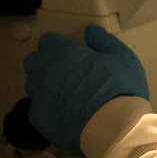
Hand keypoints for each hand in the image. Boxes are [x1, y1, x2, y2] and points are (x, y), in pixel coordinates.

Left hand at [23, 25, 148, 154]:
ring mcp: (39, 95)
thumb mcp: (123, 58)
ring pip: (33, 85)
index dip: (58, 45)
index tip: (68, 51)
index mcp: (65, 53)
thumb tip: (91, 31)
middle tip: (63, 70)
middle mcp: (46, 71)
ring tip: (63, 92)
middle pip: (33, 62)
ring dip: (44, 84)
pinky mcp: (38, 118)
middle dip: (44, 62)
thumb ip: (105, 42)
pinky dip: (48, 107)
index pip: (48, 41)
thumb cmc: (120, 87)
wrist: (111, 125)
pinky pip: (37, 107)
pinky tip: (64, 111)